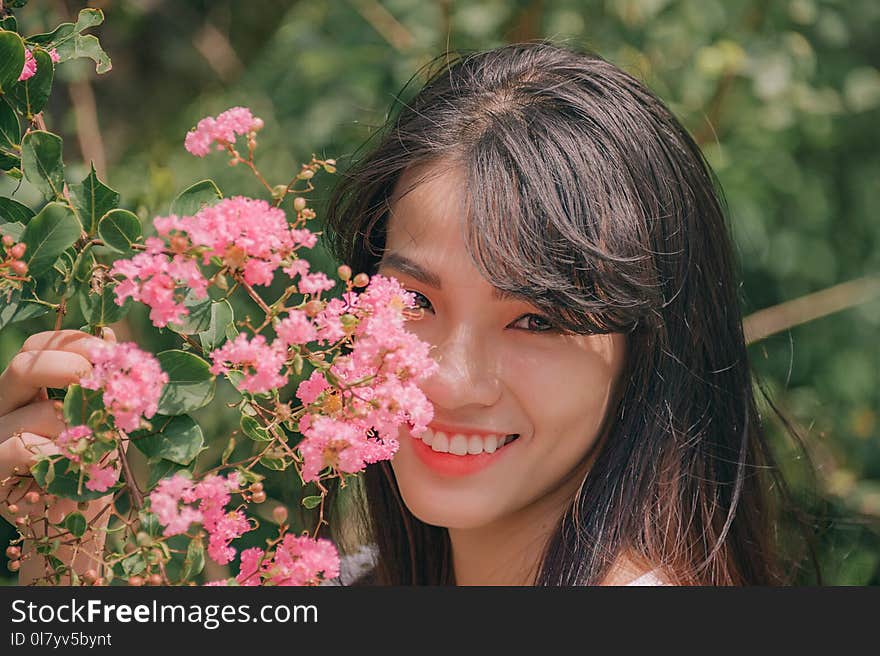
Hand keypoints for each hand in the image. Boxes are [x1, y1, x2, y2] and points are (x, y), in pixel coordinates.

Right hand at [0, 328, 116, 583]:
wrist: (74, 527)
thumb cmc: (91, 467)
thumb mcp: (105, 421)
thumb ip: (104, 385)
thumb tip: (111, 338)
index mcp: (29, 387)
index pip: (40, 345)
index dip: (74, 342)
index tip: (112, 354)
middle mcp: (5, 406)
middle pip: (24, 364)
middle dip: (71, 366)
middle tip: (103, 385)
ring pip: (35, 412)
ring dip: (78, 427)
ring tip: (95, 446)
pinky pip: (22, 449)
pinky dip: (58, 454)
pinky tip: (75, 463)